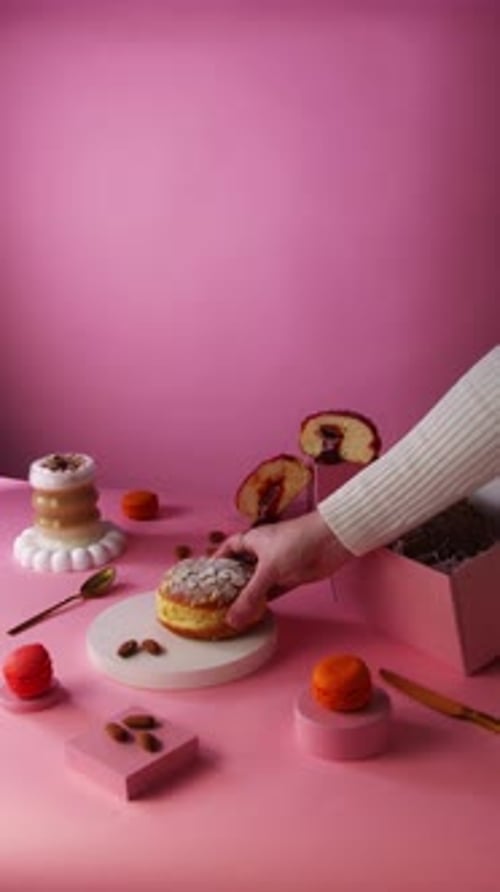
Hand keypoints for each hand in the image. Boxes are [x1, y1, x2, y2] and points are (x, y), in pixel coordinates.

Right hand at [216, 510, 352, 630]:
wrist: (332, 541)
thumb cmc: (298, 542)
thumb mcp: (269, 570)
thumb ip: (251, 596)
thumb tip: (233, 619)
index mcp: (252, 541)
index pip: (228, 549)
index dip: (217, 561)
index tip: (207, 577)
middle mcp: (263, 552)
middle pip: (242, 569)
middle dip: (232, 584)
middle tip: (218, 602)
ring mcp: (278, 565)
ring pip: (258, 583)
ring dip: (250, 596)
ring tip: (235, 612)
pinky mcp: (291, 576)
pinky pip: (274, 591)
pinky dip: (266, 601)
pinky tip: (258, 613)